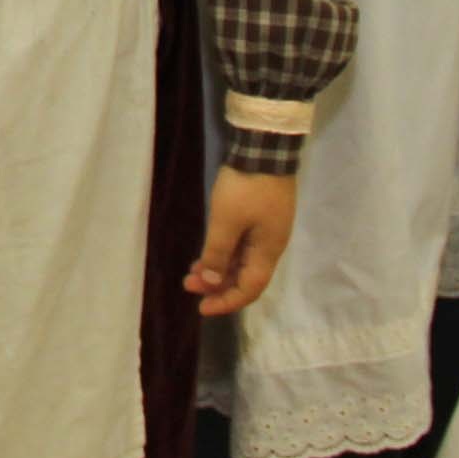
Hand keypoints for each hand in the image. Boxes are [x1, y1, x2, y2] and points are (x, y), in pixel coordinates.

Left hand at [186, 167, 297, 316]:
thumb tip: (209, 284)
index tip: (202, 309)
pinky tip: (206, 252)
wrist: (265, 149)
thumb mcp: (226, 221)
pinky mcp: (260, 216)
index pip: (250, 289)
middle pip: (245, 277)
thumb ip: (217, 254)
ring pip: (242, 261)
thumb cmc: (246, 188)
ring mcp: (266, 230)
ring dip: (218, 268)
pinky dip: (224, 253)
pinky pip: (242, 245)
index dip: (227, 302)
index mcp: (268, 251)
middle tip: (188, 286)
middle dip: (217, 286)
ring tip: (191, 272)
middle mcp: (270, 246)